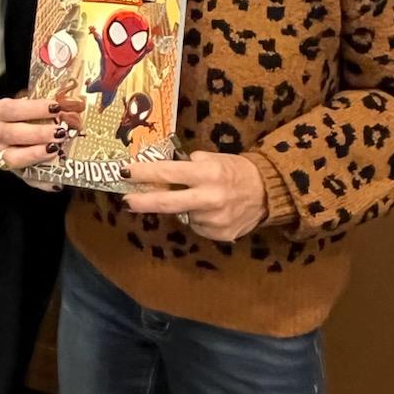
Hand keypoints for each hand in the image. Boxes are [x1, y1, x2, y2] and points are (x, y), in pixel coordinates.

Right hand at [0, 94, 65, 191]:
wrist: (28, 127)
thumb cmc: (35, 113)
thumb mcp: (40, 104)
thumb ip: (52, 104)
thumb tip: (74, 106)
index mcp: (1, 112)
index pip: (10, 109)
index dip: (32, 108)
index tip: (55, 107)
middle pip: (10, 134)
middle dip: (37, 133)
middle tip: (60, 132)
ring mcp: (5, 154)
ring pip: (13, 158)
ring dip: (36, 154)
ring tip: (57, 150)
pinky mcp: (17, 172)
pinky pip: (28, 179)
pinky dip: (43, 181)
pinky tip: (58, 180)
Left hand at [123, 152, 266, 241]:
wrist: (268, 192)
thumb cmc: (236, 170)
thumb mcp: (214, 158)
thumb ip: (189, 165)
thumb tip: (162, 170)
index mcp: (207, 173)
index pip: (168, 173)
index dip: (144, 173)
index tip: (125, 172)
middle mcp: (209, 198)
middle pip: (167, 202)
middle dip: (142, 201)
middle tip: (126, 200)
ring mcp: (214, 220)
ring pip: (183, 215)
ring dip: (182, 207)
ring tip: (199, 198)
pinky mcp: (220, 234)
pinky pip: (197, 226)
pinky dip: (197, 218)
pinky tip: (210, 210)